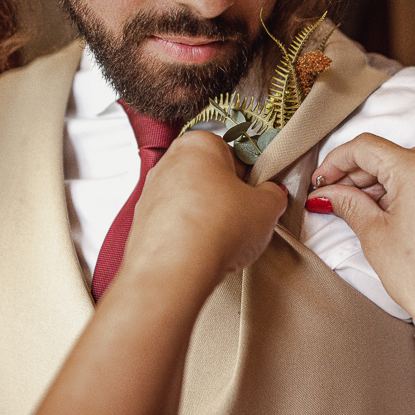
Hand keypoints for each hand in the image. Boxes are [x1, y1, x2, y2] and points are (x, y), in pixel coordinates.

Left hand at [123, 130, 287, 288]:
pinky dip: (189, 234)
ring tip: (223, 240)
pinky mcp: (141, 222)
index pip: (235, 154)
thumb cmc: (217, 229)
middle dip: (228, 197)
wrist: (174, 271)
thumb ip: (273, 194)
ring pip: (191, 201)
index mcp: (199, 144)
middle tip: (245, 219)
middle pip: (210, 177)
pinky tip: (202, 250)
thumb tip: (271, 194)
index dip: (252, 179)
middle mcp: (169, 161)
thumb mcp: (267, 208)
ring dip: (209, 217)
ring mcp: (151, 191)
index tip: (259, 197)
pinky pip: (175, 223)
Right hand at [306, 133, 414, 339]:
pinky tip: (394, 211)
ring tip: (363, 208)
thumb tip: (326, 193)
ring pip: (413, 165)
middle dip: (359, 174)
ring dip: (385, 181)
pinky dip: (412, 188)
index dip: (336, 161)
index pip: (366, 147)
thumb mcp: (376, 238)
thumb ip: (349, 204)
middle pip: (390, 154)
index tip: (321, 179)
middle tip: (333, 196)